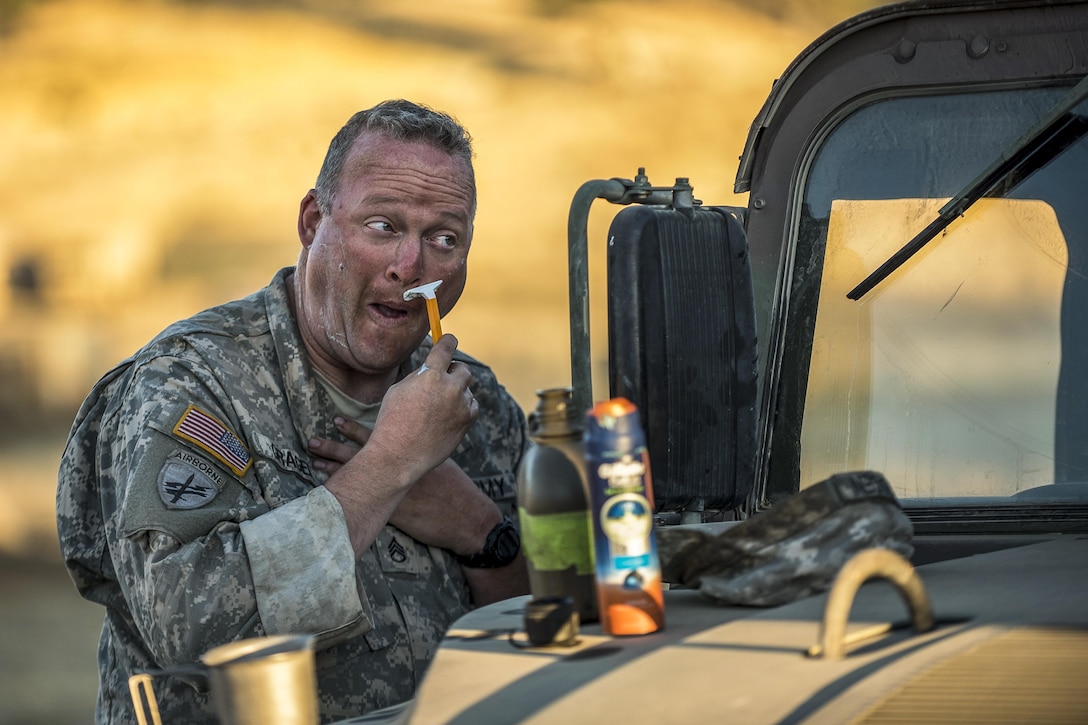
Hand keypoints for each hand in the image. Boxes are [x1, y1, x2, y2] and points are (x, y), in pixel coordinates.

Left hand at [311, 416, 500, 556]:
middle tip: (311, 441)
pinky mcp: (392, 512)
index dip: (353, 430)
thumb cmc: (454, 487)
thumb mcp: (441, 458)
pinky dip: (346, 497)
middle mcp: (397, 471)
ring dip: (335, 470)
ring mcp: (393, 492)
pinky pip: (364, 502)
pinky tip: (328, 497)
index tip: (336, 420)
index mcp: (408, 454)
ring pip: (358, 479)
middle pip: (359, 457)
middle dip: (335, 449)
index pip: (376, 438)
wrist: (464, 516)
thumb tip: (413, 430)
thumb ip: (425, 444)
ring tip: (314, 463)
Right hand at [364, 334, 479, 483]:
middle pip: (462, 369)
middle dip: (453, 371)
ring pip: (467, 390)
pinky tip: (448, 414)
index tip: (449, 339)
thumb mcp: (398, 390)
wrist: (399, 455)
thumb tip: (432, 369)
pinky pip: (471, 407)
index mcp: (431, 375)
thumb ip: (419, 376)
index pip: (445, 348)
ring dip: (456, 392)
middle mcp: (450, 388)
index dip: (448, 341)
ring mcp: (461, 406)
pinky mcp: (466, 422)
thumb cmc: (392, 421)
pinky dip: (463, 407)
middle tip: (444, 377)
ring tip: (438, 405)